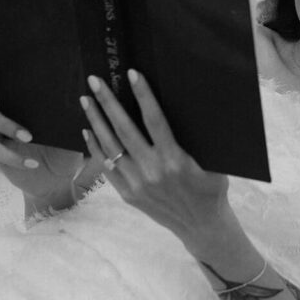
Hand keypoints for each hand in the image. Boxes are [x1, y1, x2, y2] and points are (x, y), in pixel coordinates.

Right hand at [0, 67, 85, 210]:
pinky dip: (16, 158)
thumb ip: (74, 109)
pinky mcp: (1, 155)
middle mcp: (7, 116)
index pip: (2, 86)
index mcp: (23, 105)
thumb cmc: (65, 145)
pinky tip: (33, 163)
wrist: (58, 177)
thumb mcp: (71, 126)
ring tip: (29, 136)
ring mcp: (1, 135)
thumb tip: (92, 87)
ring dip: (6, 125)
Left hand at [81, 69, 228, 247]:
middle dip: (108, 103)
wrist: (201, 225)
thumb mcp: (213, 162)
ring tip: (86, 100)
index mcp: (175, 159)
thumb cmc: (212, 188)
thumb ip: (196, 141)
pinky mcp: (128, 194)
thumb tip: (189, 109)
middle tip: (95, 81)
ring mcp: (136, 183)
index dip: (143, 95)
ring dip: (96, 121)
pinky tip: (89, 131)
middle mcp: (152, 170)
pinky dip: (96, 147)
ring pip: (110, 147)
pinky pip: (107, 166)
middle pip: (124, 130)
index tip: (132, 74)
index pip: (155, 120)